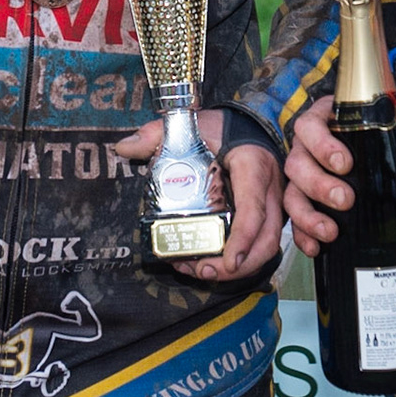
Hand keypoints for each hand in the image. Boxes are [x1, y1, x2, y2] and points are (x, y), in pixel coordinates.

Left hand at [114, 110, 283, 283]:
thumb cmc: (223, 129)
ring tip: (201, 271)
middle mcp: (269, 191)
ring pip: (266, 246)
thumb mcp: (194, 125)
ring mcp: (271, 206)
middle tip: (204, 271)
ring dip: (238, 268)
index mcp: (253, 167)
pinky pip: (259, 245)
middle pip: (266, 238)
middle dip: (238, 264)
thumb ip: (158, 135)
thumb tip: (123, 149)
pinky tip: (209, 263)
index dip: (243, 238)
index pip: (253, 208)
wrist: (248, 128)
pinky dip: (239, 261)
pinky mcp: (266, 217)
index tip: (229, 262)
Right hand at [282, 95, 395, 256]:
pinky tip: (316, 248)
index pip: (311, 126)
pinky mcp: (306, 199)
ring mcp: (304, 174)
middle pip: (298, 163)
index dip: (322, 145)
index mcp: (327, 119)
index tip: (345, 163)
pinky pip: (294, 217)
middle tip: (345, 199)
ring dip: (307, 214)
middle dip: (318, 184)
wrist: (390, 142)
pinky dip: (302, 233)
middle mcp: (307, 146)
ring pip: (292, 192)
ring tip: (331, 231)